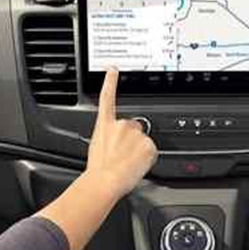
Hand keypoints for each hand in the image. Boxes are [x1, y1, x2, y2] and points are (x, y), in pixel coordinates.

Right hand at [83, 68, 156, 197]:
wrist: (105, 181)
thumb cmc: (98, 171)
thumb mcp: (98, 148)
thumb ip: (109, 139)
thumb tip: (117, 145)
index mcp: (105, 125)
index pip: (107, 98)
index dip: (110, 81)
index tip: (112, 69)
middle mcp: (121, 125)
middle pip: (133, 129)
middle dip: (131, 141)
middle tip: (123, 157)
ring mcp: (136, 134)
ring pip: (143, 142)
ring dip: (138, 151)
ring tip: (127, 164)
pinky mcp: (148, 144)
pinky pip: (151, 152)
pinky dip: (146, 159)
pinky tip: (135, 165)